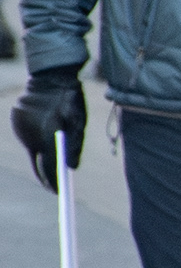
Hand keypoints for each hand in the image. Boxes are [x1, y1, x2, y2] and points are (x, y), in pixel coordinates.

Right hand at [11, 65, 85, 191]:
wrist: (49, 76)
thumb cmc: (70, 100)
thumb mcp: (79, 122)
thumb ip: (75, 146)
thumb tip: (71, 168)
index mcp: (49, 135)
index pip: (50, 166)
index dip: (53, 181)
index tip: (57, 192)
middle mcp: (31, 133)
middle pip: (38, 162)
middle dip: (46, 174)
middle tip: (53, 185)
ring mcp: (21, 126)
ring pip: (32, 148)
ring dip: (41, 153)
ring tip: (52, 153)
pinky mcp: (15, 120)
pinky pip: (27, 135)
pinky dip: (35, 138)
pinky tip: (43, 130)